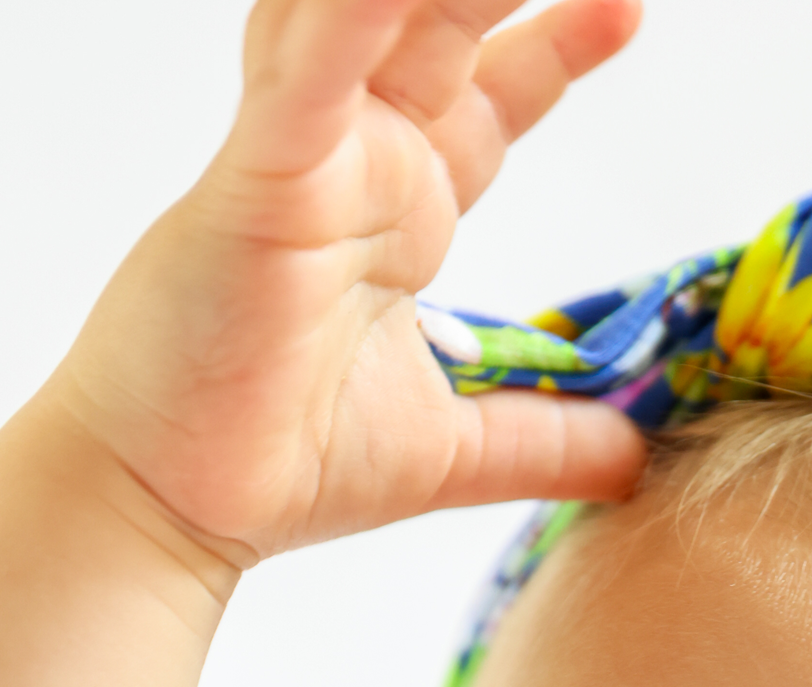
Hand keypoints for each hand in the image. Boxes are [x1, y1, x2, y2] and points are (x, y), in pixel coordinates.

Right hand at [49, 0, 645, 566]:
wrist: (170, 511)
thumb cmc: (276, 466)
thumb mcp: (457, 453)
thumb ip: (549, 443)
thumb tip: (641, 462)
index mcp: (402, 213)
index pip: (489, 99)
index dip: (554, 49)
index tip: (625, 11)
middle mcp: (356, 170)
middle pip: (439, 30)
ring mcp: (305, 167)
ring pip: (367, 21)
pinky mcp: (256, 189)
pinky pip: (304, 78)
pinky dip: (349, 20)